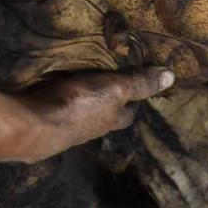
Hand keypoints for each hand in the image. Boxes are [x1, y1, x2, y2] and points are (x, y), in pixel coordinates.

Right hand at [4, 67, 175, 163]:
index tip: (137, 89)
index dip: (135, 102)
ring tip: (82, 86)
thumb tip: (172, 77)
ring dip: (84, 104)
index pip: (129, 113)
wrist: (35, 125)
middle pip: (106, 117)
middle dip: (108, 105)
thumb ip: (140, 83)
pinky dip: (61, 102)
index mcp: (111, 119)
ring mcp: (69, 129)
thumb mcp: (115, 89)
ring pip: (83, 116)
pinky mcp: (47, 123)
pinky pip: (59, 110)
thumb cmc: (81, 105)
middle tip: (108, 86)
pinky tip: (56, 94)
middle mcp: (93, 128)